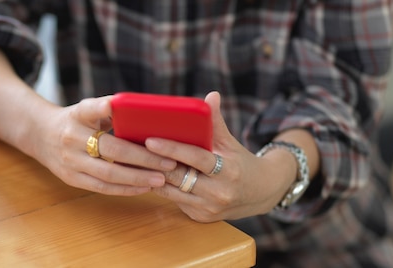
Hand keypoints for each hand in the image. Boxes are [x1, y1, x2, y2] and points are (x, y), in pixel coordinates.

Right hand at [0, 47, 176, 196]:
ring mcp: (70, 161)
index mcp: (77, 115)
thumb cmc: (75, 121)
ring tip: (160, 179)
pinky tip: (143, 187)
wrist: (41, 136)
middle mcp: (72, 138)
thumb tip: (145, 112)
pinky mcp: (71, 178)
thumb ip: (110, 109)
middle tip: (168, 162)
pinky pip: (101, 188)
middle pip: (111, 150)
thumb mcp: (87, 108)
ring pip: (108, 174)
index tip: (114, 106)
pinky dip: (124, 189)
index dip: (103, 108)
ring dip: (137, 178)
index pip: (91, 109)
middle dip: (143, 158)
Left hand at [145, 92, 295, 221]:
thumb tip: (210, 96)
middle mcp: (218, 193)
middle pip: (179, 177)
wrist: (261, 193)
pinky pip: (174, 201)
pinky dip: (161, 188)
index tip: (150, 140)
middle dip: (154, 163)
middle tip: (131, 149)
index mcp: (228, 171)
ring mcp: (208, 208)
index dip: (172, 149)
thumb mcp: (230, 143)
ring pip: (171, 192)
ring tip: (133, 161)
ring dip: (151, 177)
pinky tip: (145, 176)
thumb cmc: (242, 163)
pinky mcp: (200, 217)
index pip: (196, 158)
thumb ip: (216, 123)